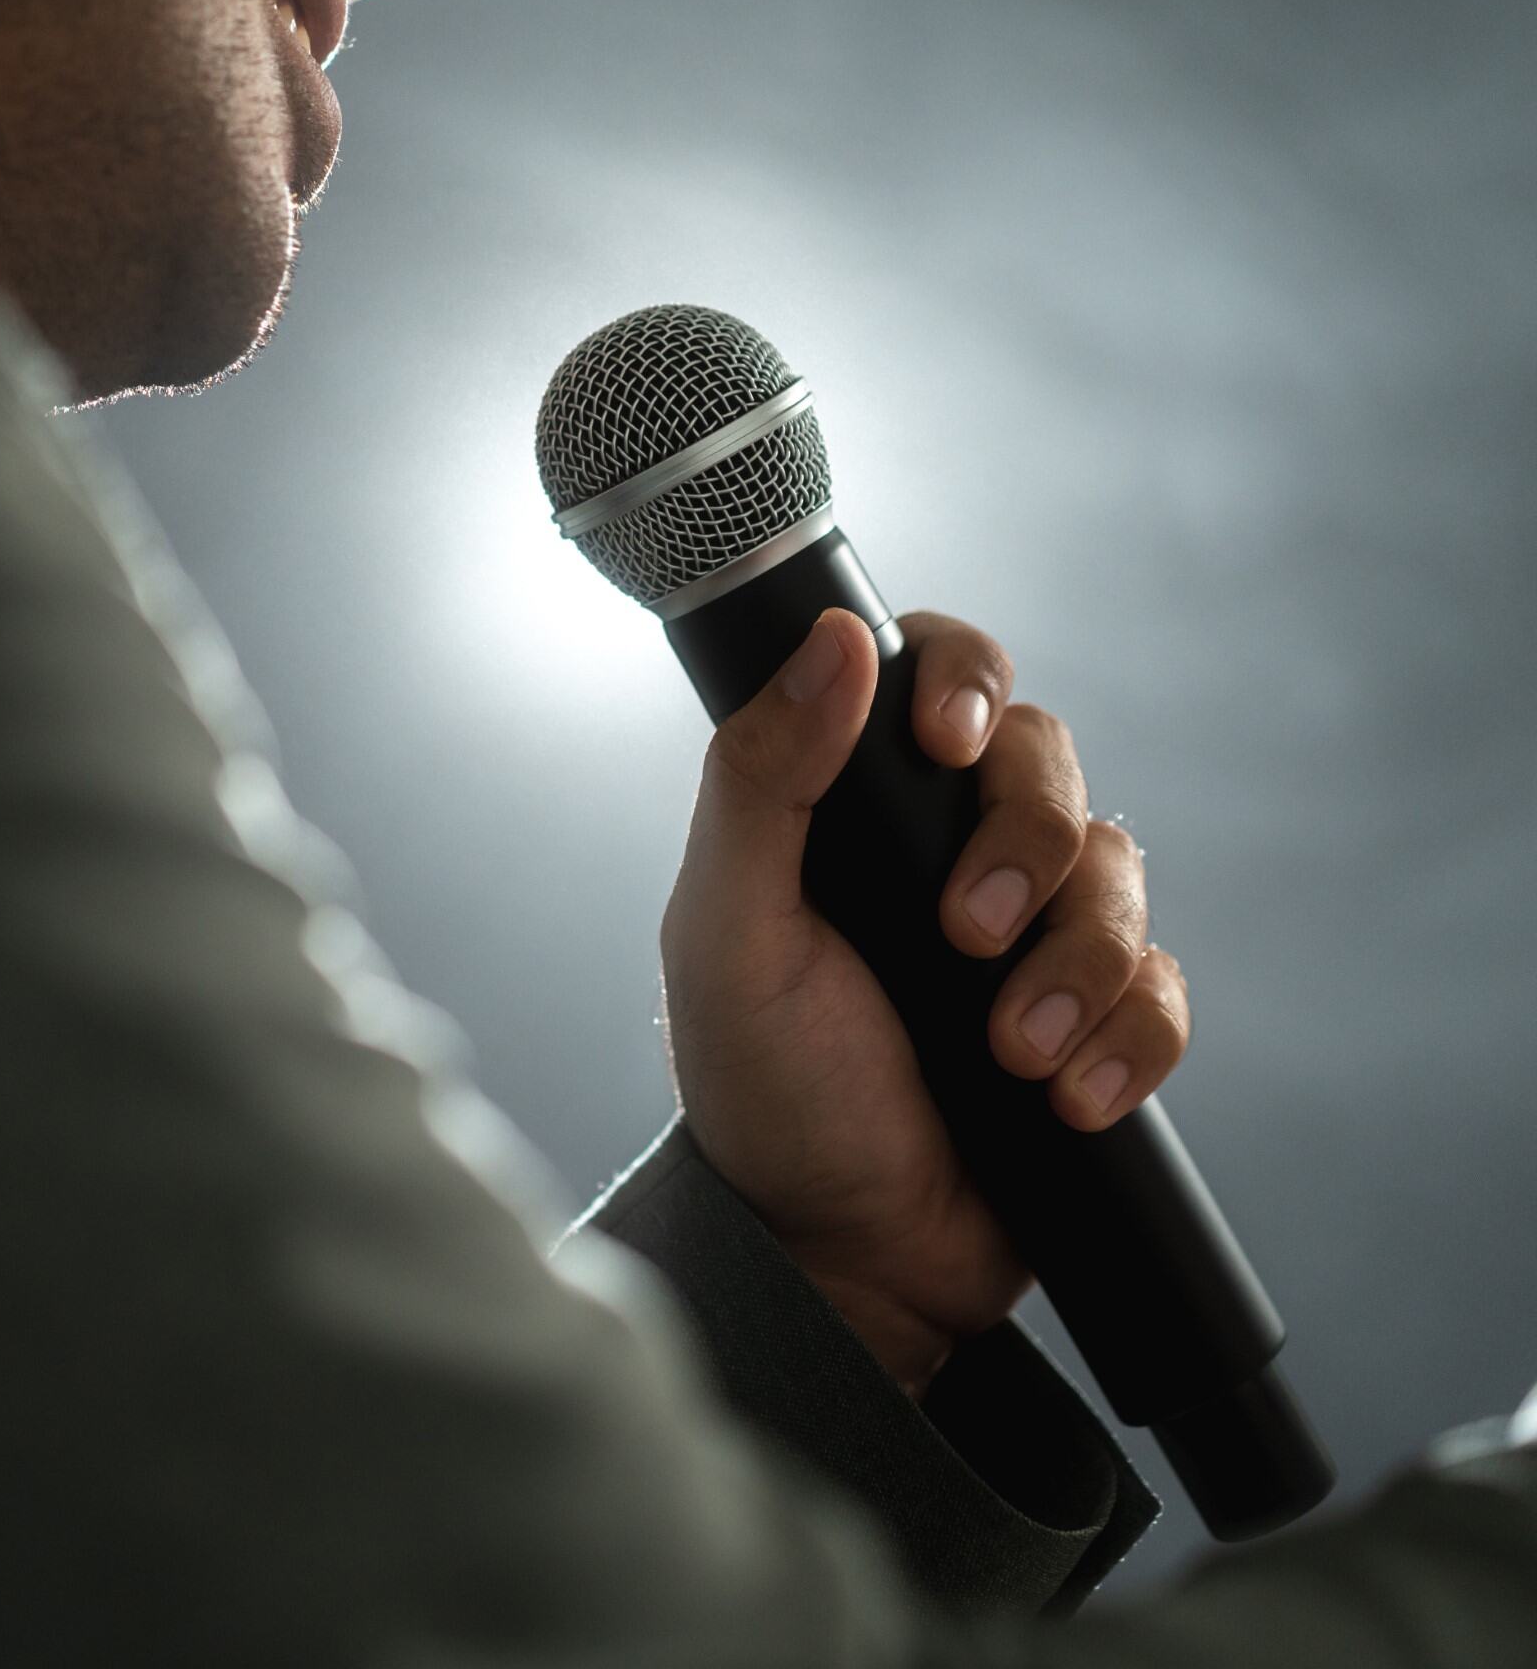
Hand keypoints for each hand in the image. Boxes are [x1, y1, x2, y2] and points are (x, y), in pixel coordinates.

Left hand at [660, 608, 1192, 1399]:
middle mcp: (950, 848)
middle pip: (1048, 760)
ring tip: (1010, 1052)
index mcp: (855, 806)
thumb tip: (832, 637)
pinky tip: (1068, 1100)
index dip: (965, 678)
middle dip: (1024, 844)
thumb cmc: (763, 1088)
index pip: (939, 674)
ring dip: (1076, 961)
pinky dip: (1129, 1039)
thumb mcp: (729, 933)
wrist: (840, 1254)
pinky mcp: (1096, 1021)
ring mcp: (1032, 932)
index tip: (945, 740)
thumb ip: (760, 783)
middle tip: (964, 936)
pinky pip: (1161, 988)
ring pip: (1119, 871)